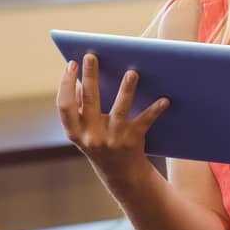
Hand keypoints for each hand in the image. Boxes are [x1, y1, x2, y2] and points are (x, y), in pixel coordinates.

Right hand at [55, 53, 168, 186]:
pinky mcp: (132, 142)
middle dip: (90, 77)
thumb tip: (79, 82)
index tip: (71, 64)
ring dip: (126, 90)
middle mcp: (91, 136)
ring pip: (119, 110)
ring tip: (132, 72)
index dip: (65, 85)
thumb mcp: (85, 131)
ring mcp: (112, 140)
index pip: (64, 105)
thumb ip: (80, 110)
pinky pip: (144, 121)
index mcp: (75, 132)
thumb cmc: (102, 142)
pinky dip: (155, 109)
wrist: (121, 173)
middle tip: (92, 56)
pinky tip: (165, 99)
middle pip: (90, 101)